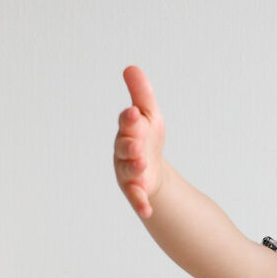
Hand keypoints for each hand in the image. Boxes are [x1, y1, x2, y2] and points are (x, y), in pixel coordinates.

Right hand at [114, 65, 166, 218]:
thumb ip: (141, 93)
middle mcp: (124, 150)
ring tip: (143, 166)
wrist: (152, 169)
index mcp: (128, 130)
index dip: (129, 119)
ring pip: (130, 170)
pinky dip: (141, 203)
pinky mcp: (136, 190)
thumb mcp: (149, 114)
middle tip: (138, 143)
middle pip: (126, 146)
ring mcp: (128, 171)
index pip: (127, 122)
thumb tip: (131, 67)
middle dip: (131, 144)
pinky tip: (147, 210)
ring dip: (135, 169)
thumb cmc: (147, 138)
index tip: (134, 113)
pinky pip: (136, 196)